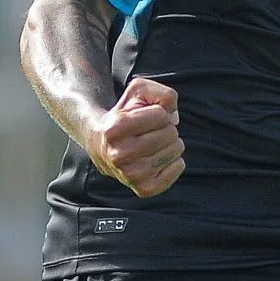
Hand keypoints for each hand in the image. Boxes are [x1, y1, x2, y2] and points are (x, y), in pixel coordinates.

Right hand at [85, 79, 185, 197]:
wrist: (102, 144)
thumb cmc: (125, 114)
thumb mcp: (139, 91)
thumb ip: (162, 93)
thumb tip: (174, 118)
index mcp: (115, 129)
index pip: (161, 115)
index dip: (159, 112)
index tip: (144, 118)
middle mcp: (119, 155)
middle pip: (171, 133)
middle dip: (166, 128)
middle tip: (149, 132)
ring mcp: (131, 175)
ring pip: (176, 150)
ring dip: (170, 143)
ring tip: (152, 144)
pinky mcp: (144, 189)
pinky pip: (177, 169)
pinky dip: (175, 161)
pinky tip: (159, 158)